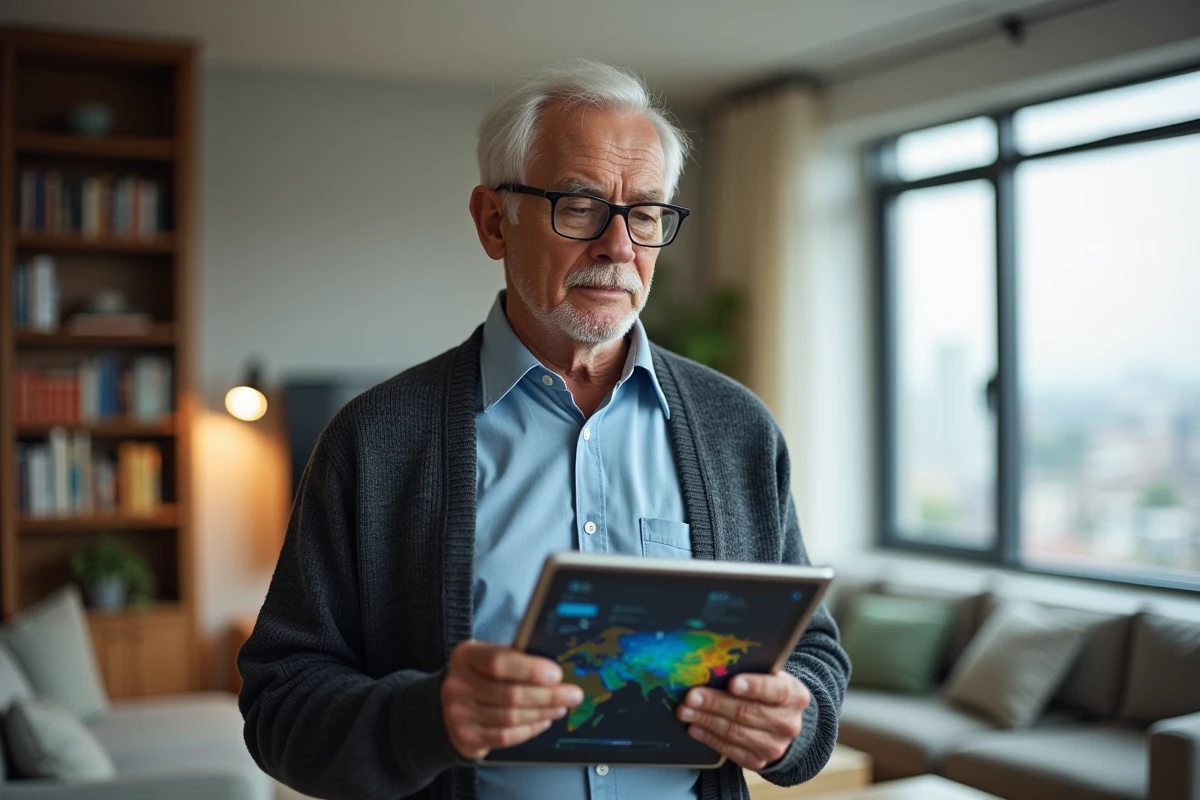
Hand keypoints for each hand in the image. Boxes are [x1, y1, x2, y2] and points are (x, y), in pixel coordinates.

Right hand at [441, 640, 584, 759]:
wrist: (443, 706)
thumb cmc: (477, 676)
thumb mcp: (487, 658)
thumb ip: (514, 659)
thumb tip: (553, 669)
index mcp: (466, 656)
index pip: (499, 662)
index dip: (530, 670)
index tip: (557, 674)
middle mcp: (458, 685)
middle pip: (509, 694)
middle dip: (547, 695)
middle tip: (572, 694)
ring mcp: (459, 714)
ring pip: (511, 717)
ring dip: (542, 712)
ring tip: (560, 707)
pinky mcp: (466, 737)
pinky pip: (505, 736)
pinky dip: (529, 729)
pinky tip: (543, 721)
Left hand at [676, 672, 809, 770]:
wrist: (781, 721)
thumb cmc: (768, 691)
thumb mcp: (768, 676)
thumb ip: (749, 670)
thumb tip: (714, 665)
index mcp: (794, 695)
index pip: (776, 690)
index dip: (754, 687)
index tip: (733, 683)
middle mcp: (788, 723)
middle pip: (747, 712)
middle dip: (715, 703)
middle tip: (692, 696)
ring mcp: (774, 746)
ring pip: (735, 732)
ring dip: (706, 720)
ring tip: (686, 711)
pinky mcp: (759, 761)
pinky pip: (730, 751)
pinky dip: (709, 738)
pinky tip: (695, 728)